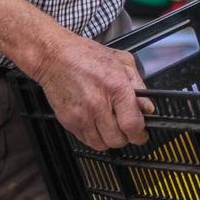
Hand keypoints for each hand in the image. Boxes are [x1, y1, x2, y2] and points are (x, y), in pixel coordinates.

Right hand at [33, 32, 155, 151]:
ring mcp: (81, 115)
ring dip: (108, 138)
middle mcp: (98, 104)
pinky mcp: (68, 121)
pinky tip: (95, 123)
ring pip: (102, 144)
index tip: (141, 134)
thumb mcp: (121, 60)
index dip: (140, 135)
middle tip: (125, 128)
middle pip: (118, 139)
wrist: (53, 56)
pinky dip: (93, 136)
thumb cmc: (84, 55)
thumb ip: (138, 84)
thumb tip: (146, 107)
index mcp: (116, 87)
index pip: (133, 125)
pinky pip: (86, 140)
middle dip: (125, 137)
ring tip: (109, 126)